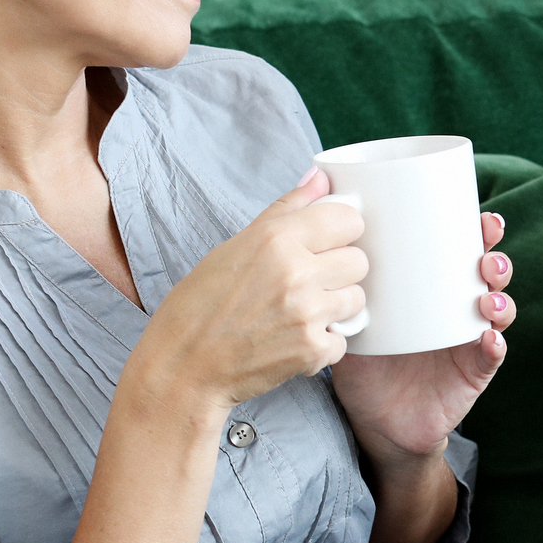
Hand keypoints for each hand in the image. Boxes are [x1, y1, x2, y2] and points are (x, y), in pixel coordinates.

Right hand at [130, 169, 370, 416]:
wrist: (182, 366)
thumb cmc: (201, 304)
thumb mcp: (235, 245)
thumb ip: (287, 209)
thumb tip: (321, 176)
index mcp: (276, 238)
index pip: (349, 218)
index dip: (341, 232)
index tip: (328, 244)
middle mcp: (296, 271)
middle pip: (359, 260)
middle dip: (340, 271)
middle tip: (310, 283)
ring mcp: (307, 312)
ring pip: (357, 299)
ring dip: (336, 307)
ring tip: (300, 312)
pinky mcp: (312, 349)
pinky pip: (343, 339)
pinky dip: (323, 344)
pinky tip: (292, 340)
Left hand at [330, 198, 515, 463]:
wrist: (377, 422)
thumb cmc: (367, 365)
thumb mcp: (354, 322)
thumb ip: (344, 293)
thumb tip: (322, 251)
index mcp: (434, 291)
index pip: (462, 254)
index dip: (478, 234)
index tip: (480, 219)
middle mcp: (458, 310)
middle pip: (489, 276)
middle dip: (495, 260)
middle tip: (485, 258)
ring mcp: (469, 340)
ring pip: (499, 310)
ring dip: (500, 299)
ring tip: (486, 299)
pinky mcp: (473, 372)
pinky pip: (492, 356)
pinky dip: (495, 345)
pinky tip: (488, 338)